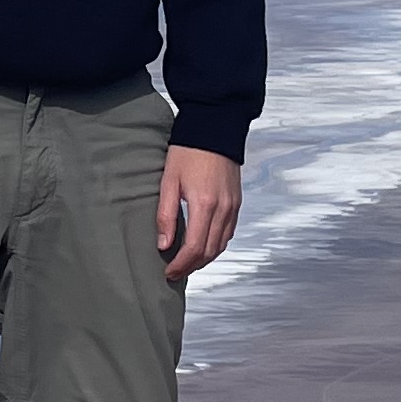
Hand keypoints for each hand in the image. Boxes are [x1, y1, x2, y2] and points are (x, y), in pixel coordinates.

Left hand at [157, 148, 241, 281]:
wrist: (214, 128)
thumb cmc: (188, 151)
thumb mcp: (169, 181)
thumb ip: (166, 215)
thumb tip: (163, 244)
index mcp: (204, 205)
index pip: (194, 248)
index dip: (181, 265)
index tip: (168, 271)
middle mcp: (223, 209)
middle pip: (209, 251)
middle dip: (191, 266)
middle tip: (175, 272)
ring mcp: (233, 206)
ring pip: (221, 245)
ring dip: (204, 259)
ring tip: (186, 263)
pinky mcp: (237, 202)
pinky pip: (228, 232)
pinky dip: (215, 245)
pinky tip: (202, 246)